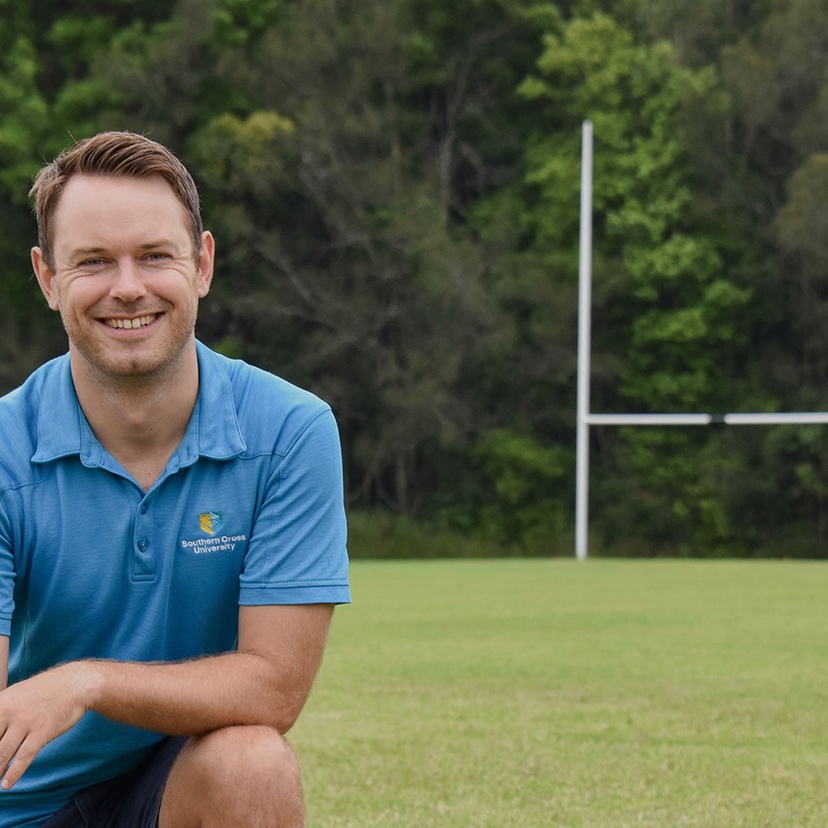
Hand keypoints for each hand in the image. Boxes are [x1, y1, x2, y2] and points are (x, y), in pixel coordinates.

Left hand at [0, 662, 99, 789]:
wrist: (76, 683)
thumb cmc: (46, 690)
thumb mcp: (17, 694)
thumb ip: (1, 712)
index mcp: (1, 702)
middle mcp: (9, 711)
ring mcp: (26, 721)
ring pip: (2, 753)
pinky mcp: (42, 731)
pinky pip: (23, 757)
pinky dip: (13, 774)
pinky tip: (7, 784)